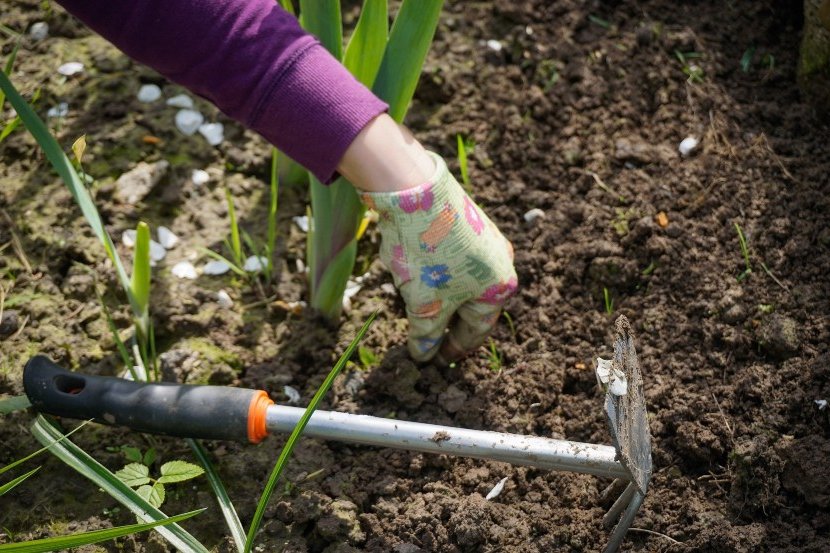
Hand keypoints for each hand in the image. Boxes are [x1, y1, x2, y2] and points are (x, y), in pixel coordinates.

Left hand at [360, 153, 516, 362]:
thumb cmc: (428, 254)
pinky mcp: (466, 222)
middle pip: (470, 306)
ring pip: (460, 282)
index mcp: (500, 289)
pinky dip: (435, 273)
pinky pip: (452, 260)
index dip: (453, 350)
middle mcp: (500, 263)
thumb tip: (423, 356)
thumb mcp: (425, 304)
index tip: (435, 363)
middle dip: (446, 323)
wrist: (415, 189)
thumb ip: (426, 335)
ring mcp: (485, 240)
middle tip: (426, 340)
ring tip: (414, 305)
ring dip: (438, 297)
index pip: (476, 332)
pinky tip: (413, 272)